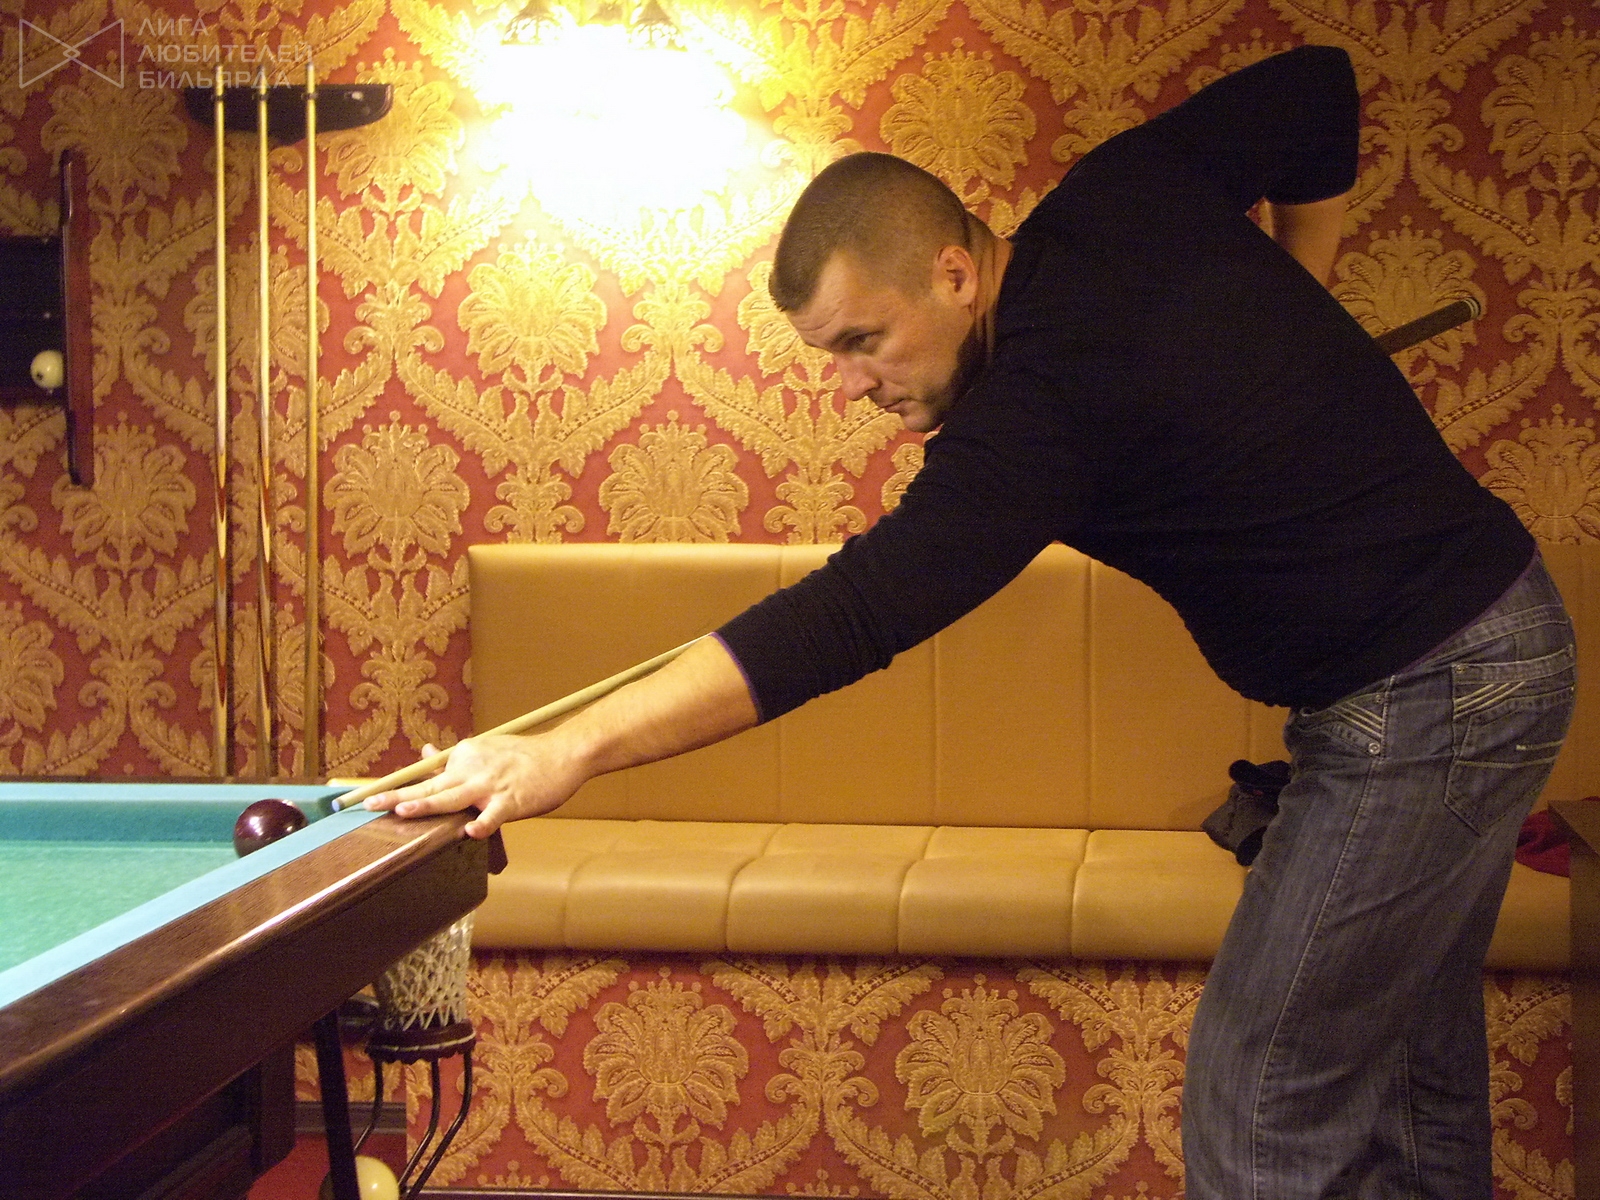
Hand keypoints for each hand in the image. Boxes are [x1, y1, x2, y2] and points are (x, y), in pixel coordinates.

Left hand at [362, 733, 584, 838]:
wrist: (563, 754)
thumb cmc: (524, 757)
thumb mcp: (486, 750)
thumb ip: (456, 757)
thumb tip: (426, 753)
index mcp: (464, 757)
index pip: (424, 774)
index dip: (394, 785)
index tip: (364, 796)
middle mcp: (473, 769)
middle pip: (429, 784)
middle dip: (396, 795)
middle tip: (367, 804)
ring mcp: (491, 785)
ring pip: (453, 796)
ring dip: (428, 803)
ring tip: (404, 811)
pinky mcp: (512, 800)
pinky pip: (493, 814)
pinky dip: (482, 823)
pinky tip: (471, 832)